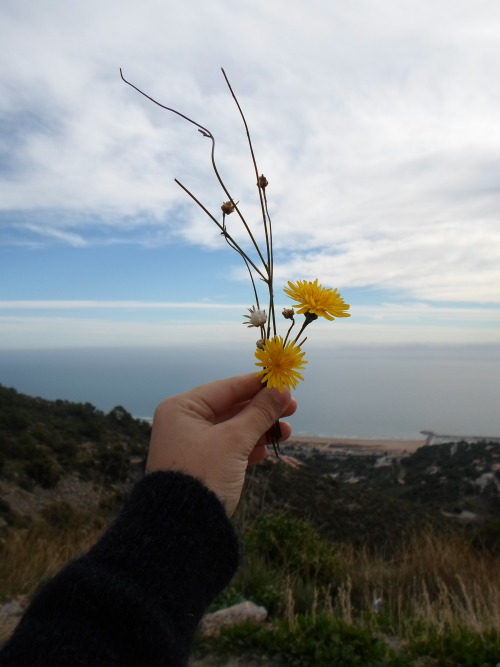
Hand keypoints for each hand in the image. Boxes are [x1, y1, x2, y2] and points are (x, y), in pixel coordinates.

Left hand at [147, 373, 296, 515]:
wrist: (182, 529)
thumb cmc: (203, 474)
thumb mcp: (234, 440)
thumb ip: (259, 413)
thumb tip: (282, 390)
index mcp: (182, 408)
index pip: (226, 388)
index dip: (257, 385)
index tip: (283, 381)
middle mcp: (184, 423)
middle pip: (231, 408)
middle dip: (262, 410)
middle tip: (292, 407)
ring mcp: (192, 446)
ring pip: (232, 430)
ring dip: (260, 430)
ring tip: (287, 431)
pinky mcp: (201, 466)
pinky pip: (228, 449)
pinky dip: (248, 448)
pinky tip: (266, 450)